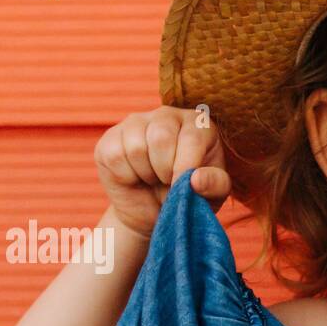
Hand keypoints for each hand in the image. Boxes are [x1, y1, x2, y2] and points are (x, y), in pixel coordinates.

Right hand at [94, 106, 232, 239]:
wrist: (155, 211)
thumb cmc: (189, 196)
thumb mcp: (212, 195)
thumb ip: (214, 185)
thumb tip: (196, 179)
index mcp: (197, 123)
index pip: (191, 138)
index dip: (186, 167)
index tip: (184, 187)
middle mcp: (167, 114)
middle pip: (161, 137)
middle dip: (165, 170)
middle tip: (169, 182)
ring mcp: (136, 122)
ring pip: (136, 146)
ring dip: (146, 174)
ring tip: (154, 179)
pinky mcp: (111, 137)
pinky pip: (115, 155)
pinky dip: (126, 176)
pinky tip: (135, 177)